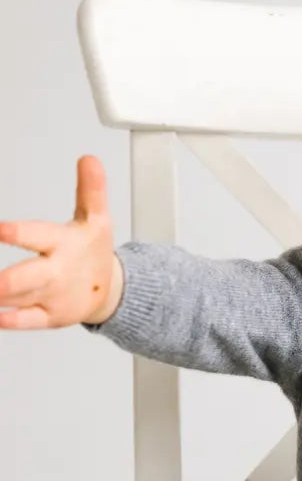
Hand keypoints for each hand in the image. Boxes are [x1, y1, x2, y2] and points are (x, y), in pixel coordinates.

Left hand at [0, 156, 119, 328]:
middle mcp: (56, 272)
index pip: (37, 236)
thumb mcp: (97, 219)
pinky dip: (7, 319)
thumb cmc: (93, 253)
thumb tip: (90, 160)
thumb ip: (91, 190)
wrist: (111, 292)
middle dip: (2, 281)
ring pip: (17, 297)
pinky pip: (25, 320)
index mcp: (64, 244)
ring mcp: (51, 297)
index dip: (16, 233)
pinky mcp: (48, 317)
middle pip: (25, 277)